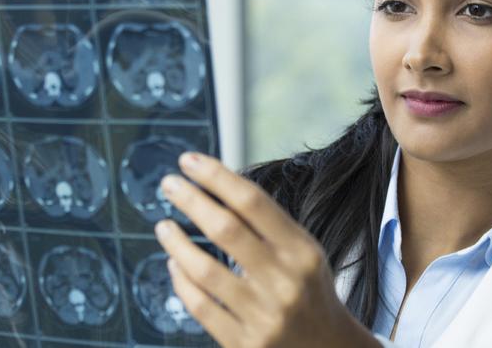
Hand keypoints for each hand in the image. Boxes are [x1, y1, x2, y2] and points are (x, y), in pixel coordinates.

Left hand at [154, 152, 380, 347]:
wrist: (327, 347)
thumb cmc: (309, 289)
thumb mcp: (304, 250)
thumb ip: (268, 224)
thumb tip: (217, 187)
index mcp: (301, 251)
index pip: (253, 202)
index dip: (217, 177)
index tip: (190, 161)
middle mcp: (284, 281)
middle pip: (226, 229)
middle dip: (191, 200)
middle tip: (169, 184)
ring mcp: (263, 315)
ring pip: (204, 270)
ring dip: (176, 242)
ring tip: (164, 226)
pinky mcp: (244, 343)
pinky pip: (200, 306)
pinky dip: (181, 281)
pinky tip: (174, 263)